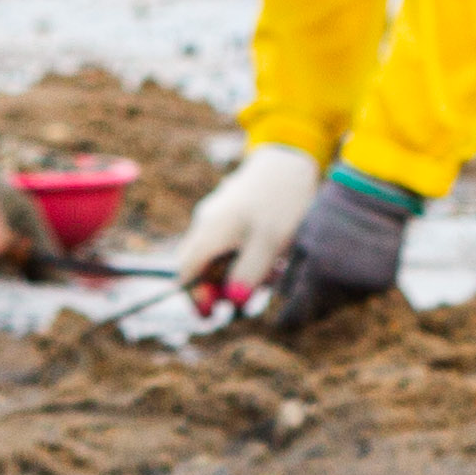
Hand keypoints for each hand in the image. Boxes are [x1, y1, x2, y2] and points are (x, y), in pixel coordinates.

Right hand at [169, 144, 322, 299]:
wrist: (290, 159)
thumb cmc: (280, 200)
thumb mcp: (269, 241)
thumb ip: (248, 272)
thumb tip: (233, 301)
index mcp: (209, 232)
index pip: (185, 274)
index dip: (196, 298)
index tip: (213, 316)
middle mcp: (206, 223)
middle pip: (199, 267)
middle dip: (220, 287)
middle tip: (250, 295)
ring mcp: (217, 215)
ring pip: (216, 256)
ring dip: (235, 272)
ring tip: (270, 272)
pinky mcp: (232, 211)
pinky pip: (229, 243)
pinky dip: (243, 256)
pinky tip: (271, 255)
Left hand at [258, 173, 409, 332]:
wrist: (375, 195)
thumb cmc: (330, 212)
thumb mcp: (302, 240)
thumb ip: (290, 274)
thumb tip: (280, 300)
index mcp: (319, 271)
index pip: (298, 312)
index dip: (286, 319)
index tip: (278, 323)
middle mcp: (345, 283)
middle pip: (320, 312)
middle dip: (308, 308)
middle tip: (299, 303)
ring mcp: (368, 284)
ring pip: (342, 305)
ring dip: (330, 299)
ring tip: (325, 279)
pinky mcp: (385, 282)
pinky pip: (361, 294)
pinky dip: (351, 289)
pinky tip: (346, 272)